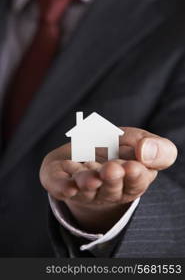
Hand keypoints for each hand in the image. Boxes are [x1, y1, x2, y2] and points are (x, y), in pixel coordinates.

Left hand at [40, 127, 176, 232]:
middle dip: (111, 179)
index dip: (134, 176)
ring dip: (88, 183)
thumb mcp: (142, 143)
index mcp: (130, 181)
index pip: (135, 182)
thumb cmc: (119, 147)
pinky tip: (67, 187)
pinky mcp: (60, 180)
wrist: (87, 148)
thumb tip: (146, 151)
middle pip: (110, 189)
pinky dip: (63, 187)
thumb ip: (158, 148)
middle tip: (111, 169)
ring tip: (91, 178)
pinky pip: (60, 187)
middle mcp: (106, 189)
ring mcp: (82, 188)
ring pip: (86, 190)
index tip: (133, 166)